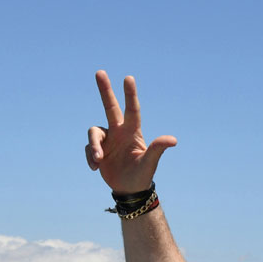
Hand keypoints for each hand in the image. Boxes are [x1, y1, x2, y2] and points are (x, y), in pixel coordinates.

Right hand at [85, 70, 176, 194]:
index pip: (132, 110)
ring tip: (99, 161)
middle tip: (100, 72)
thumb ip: (158, 149)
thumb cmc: (142, 176)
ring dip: (94, 146)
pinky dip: (90, 158)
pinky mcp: (97, 150)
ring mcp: (107, 140)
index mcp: (132, 132)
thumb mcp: (149, 163)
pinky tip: (96, 168)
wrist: (129, 189)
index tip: (128, 78)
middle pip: (110, 106)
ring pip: (94, 132)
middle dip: (105, 90)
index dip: (130, 94)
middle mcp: (118, 131)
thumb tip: (173, 140)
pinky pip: (89, 148)